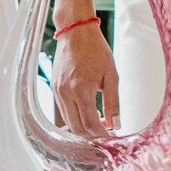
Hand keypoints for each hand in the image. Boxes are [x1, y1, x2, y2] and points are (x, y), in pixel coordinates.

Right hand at [52, 20, 119, 137]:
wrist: (75, 32)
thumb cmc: (95, 50)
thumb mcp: (111, 76)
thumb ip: (113, 103)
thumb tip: (116, 124)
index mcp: (81, 90)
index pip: (91, 124)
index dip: (102, 135)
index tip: (112, 138)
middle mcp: (65, 93)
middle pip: (76, 128)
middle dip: (91, 135)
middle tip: (106, 133)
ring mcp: (57, 90)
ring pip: (68, 120)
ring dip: (83, 126)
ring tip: (99, 121)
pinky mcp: (54, 86)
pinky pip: (63, 109)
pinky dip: (75, 115)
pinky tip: (88, 109)